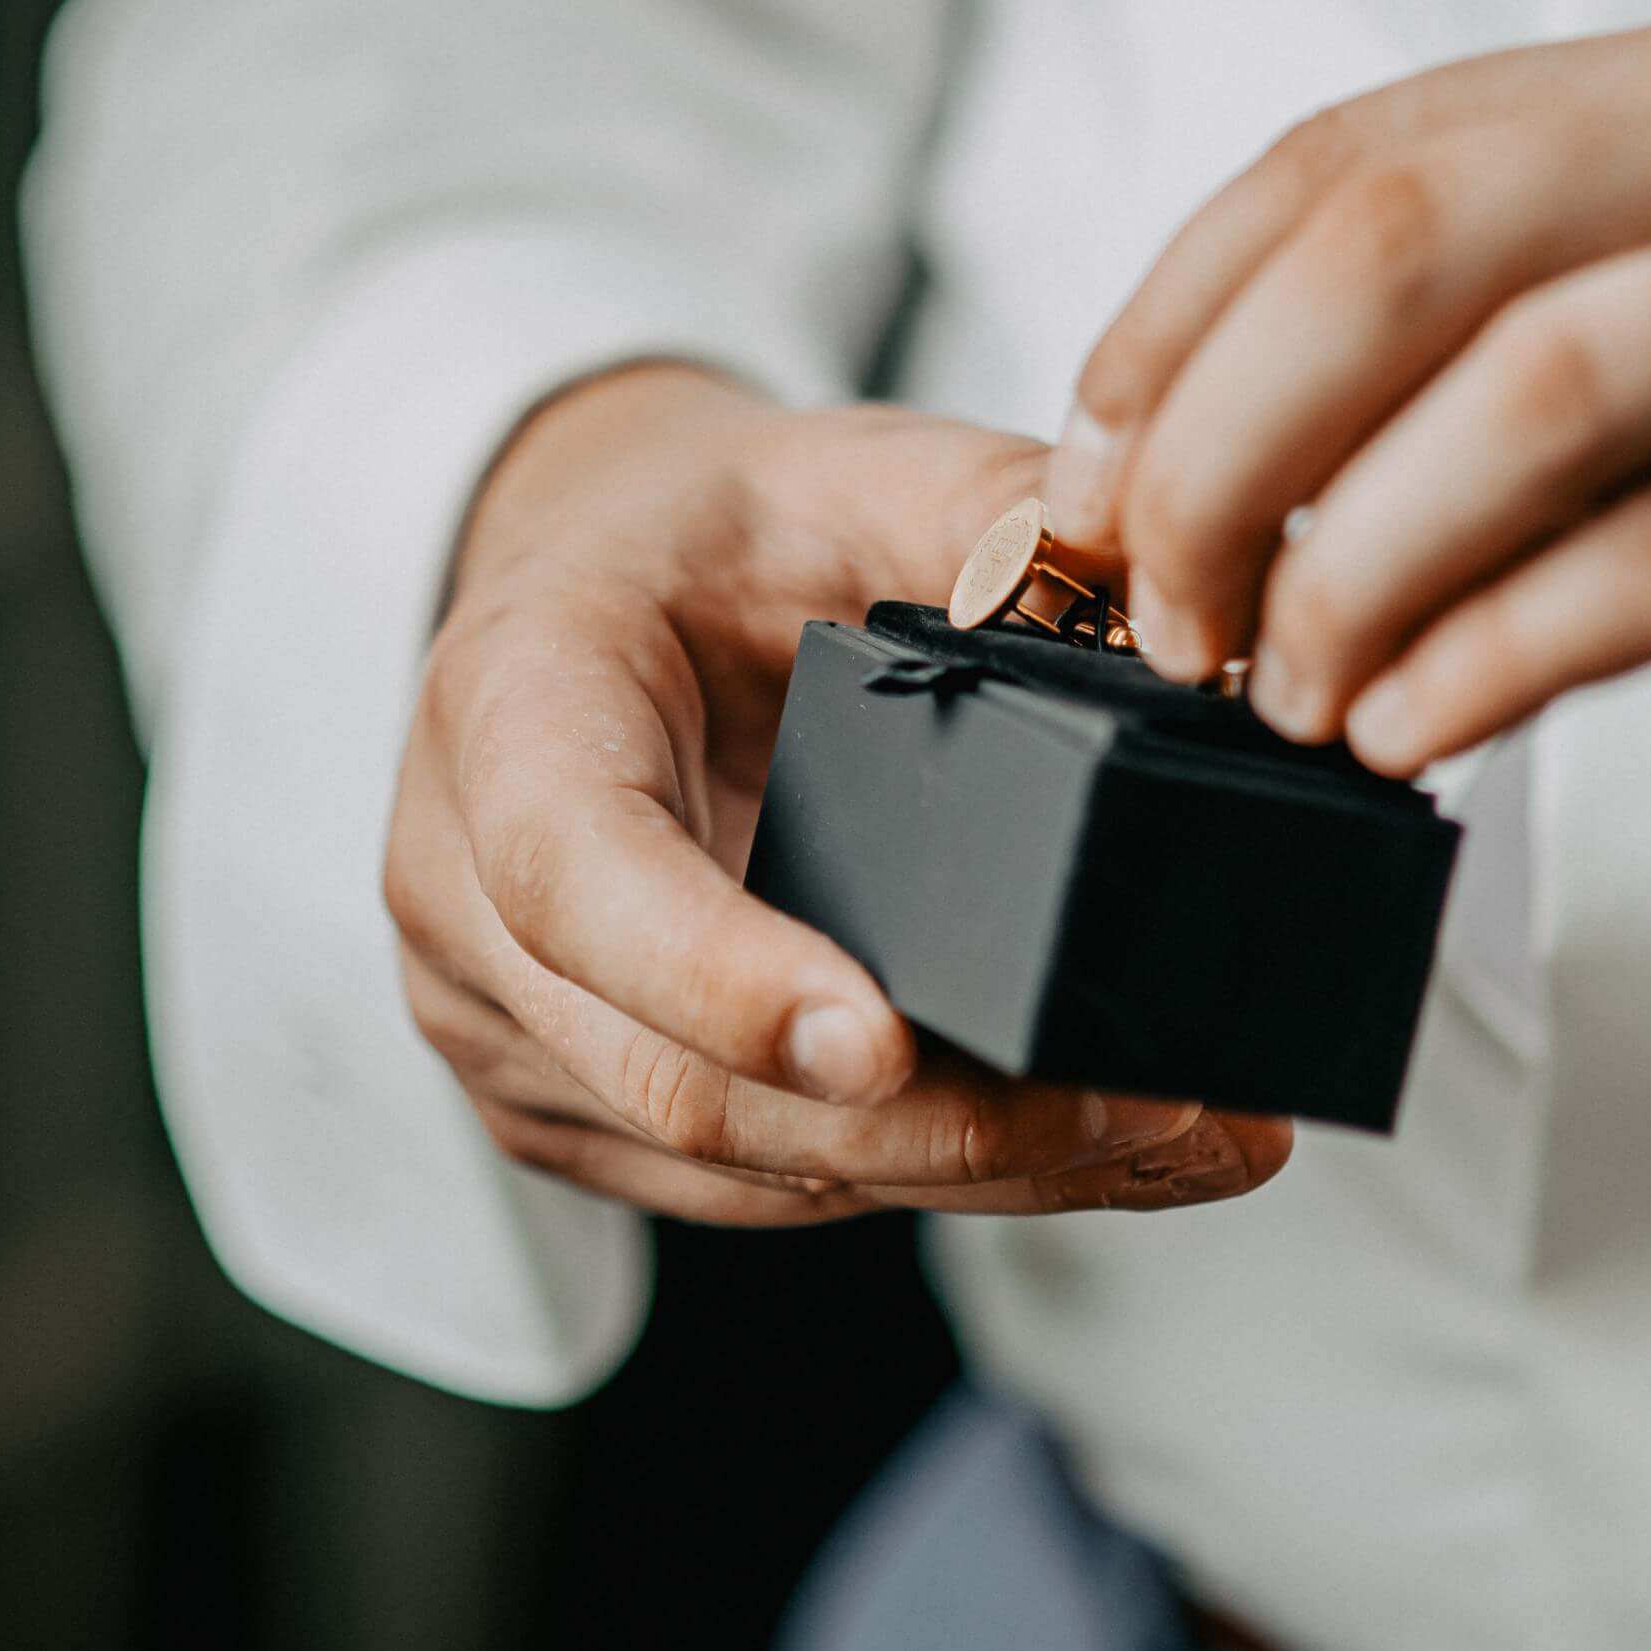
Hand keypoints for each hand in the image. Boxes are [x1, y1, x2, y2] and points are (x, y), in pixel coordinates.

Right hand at [385, 364, 1289, 1224]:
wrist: (609, 594)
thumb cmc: (711, 538)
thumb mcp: (840, 467)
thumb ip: (981, 512)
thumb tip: (1149, 593)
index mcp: (506, 714)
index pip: (575, 878)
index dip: (719, 977)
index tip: (876, 1042)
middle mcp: (469, 902)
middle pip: (681, 1080)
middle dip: (929, 1120)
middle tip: (1142, 1106)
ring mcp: (521, 1035)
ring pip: (746, 1164)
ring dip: (976, 1170)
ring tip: (1181, 1137)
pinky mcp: (597, 1115)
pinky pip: (772, 1184)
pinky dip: (948, 1178)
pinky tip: (1108, 1154)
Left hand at [1045, 0, 1650, 777]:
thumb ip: (1574, 336)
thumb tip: (1298, 484)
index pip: (1368, 147)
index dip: (1182, 305)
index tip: (1090, 456)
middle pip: (1411, 244)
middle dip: (1219, 438)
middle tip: (1153, 598)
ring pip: (1535, 397)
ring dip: (1350, 563)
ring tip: (1274, 689)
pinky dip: (1502, 655)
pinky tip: (1415, 731)